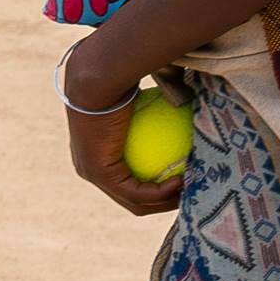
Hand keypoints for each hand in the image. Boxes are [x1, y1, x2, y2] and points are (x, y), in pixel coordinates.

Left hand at [64, 84, 181, 215]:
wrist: (98, 77)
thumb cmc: (120, 80)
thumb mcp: (142, 101)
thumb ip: (159, 114)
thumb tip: (187, 112)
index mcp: (95, 153)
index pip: (126, 182)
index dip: (155, 189)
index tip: (183, 180)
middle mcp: (88, 169)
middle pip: (132, 200)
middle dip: (164, 203)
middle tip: (191, 192)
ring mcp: (91, 173)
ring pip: (135, 202)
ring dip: (166, 201)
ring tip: (191, 192)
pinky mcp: (100, 174)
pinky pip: (138, 192)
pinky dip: (161, 191)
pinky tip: (183, 181)